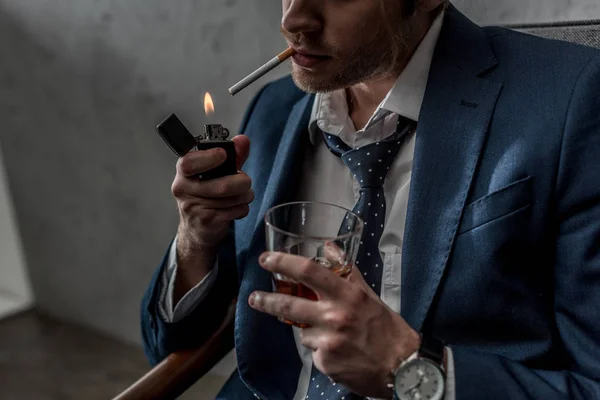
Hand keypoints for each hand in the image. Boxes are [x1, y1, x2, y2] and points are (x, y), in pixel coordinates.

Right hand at [171, 135, 251, 301]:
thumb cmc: (206, 195)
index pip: (189, 163)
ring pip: (232, 199)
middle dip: (242, 182)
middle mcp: (184, 189)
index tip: (223, 154)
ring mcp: (193, 208)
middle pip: (221, 185)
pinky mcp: (206, 222)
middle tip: (245, 182)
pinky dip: (242, 209)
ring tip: (242, 195)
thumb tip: (243, 140)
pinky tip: (235, 208)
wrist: (197, 228)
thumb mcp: (217, 173)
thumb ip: (232, 156)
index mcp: (184, 173)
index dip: (208, 158)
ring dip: (245, 196)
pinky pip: (235, 211)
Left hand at [249, 252, 420, 397]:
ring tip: (332, 335)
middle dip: (266, 300)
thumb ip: (346, 271)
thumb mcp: (368, 294)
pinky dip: (321, 349)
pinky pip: (313, 351)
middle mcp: (335, 316)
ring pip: (301, 331)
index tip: (267, 260)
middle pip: (289, 304)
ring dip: (309, 331)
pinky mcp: (325, 362)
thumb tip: (329, 246)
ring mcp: (328, 341)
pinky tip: (338, 352)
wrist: (402, 368)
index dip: (283, 263)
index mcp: (347, 295)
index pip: (309, 271)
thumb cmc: (387, 330)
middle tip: (254, 297)